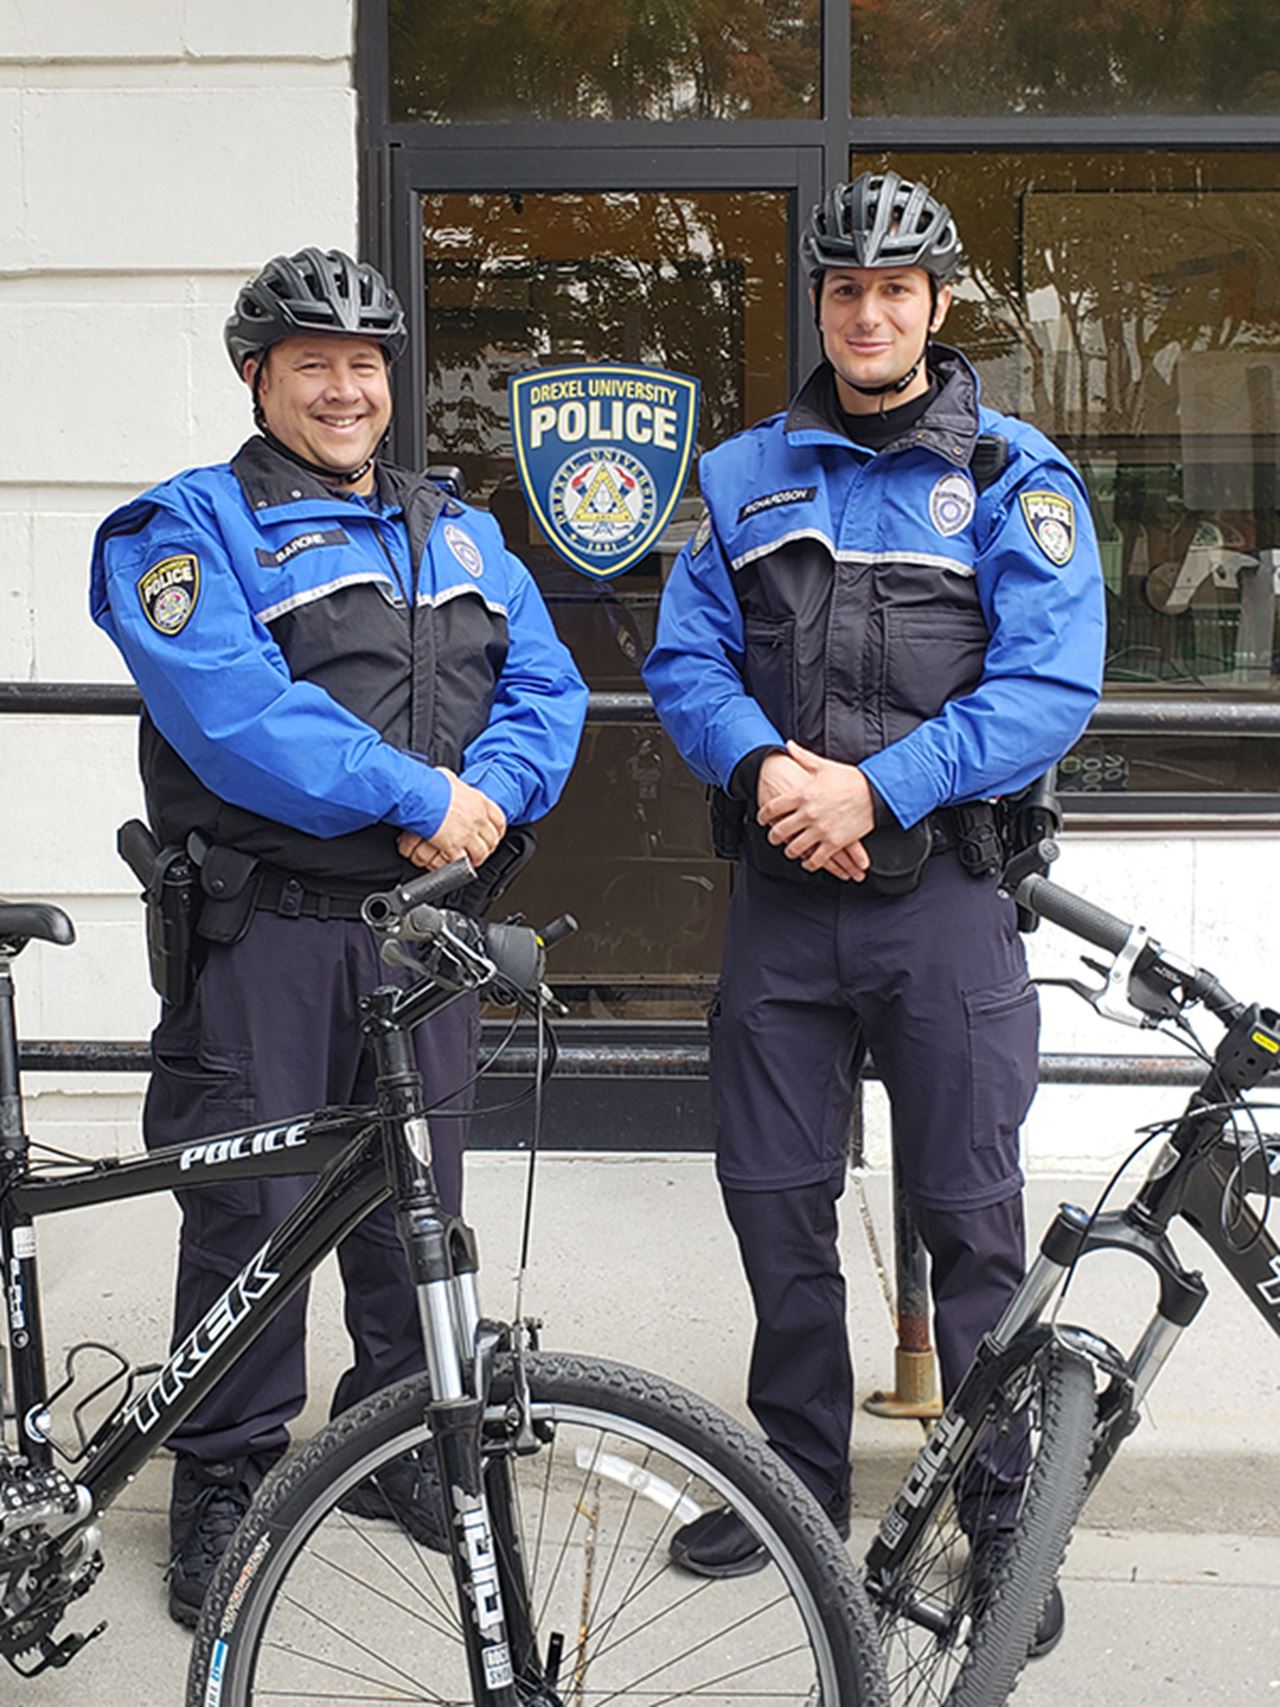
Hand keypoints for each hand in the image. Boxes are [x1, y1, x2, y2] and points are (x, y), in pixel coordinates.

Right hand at [397, 770, 505, 870]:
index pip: (499, 819)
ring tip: (472, 859)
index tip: (495, 834)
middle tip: (483, 849)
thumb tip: (449, 780)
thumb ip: (454, 783)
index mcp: (479, 802)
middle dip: (488, 846)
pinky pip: (464, 860)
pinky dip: (462, 864)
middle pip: (492, 839)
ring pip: (481, 852)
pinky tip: (458, 863)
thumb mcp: (448, 779)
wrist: (422, 797)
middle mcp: (478, 818)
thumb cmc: (432, 786)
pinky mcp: (454, 846)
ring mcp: (468, 833)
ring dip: (477, 858)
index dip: (498, 830)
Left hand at [757, 742, 873, 877]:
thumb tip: (789, 745)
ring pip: (794, 848)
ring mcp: (821, 830)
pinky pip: (816, 859)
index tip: (762, 820)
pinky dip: (809, 863)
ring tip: (790, 850)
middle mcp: (808, 814)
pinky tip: (807, 861)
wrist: (876, 791)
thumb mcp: (823, 766)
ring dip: (789, 851)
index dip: (763, 816)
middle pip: (779, 832)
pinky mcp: (835, 842)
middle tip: (774, 837)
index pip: (772, 809)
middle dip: (773, 837)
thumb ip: (803, 757)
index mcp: (802, 794)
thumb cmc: (850, 779)